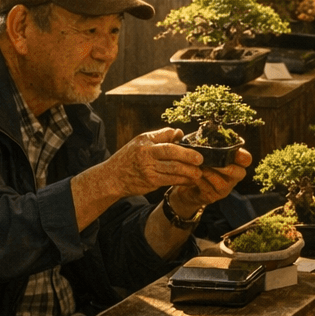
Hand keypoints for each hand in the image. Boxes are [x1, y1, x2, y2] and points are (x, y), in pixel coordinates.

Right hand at [98, 128, 213, 198]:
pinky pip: (170, 181)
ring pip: (174, 171)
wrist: (113, 177)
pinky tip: (190, 180)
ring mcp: (149, 171)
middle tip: (201, 161)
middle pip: (173, 157)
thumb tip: (180, 132)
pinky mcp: (151, 183)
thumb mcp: (142, 141)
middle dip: (190, 159)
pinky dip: (182, 181)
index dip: (184, 148)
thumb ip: (162, 136)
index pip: (168, 144)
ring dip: (189, 173)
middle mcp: (147, 157)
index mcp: (146, 144)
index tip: (197, 150)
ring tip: (199, 173)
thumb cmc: (129, 156)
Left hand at [167, 148, 250, 213]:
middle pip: (240, 173)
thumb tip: (209, 131)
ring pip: (222, 183)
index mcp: (236, 164)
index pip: (247, 159)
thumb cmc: (200, 164)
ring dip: (210, 173)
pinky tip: (192, 174)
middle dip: (226, 167)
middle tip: (212, 161)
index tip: (230, 149)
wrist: (187, 185)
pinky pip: (207, 189)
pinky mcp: (212, 197)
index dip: (242, 155)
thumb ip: (212, 145)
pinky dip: (199, 181)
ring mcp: (224, 189)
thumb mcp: (207, 153)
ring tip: (199, 166)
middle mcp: (234, 178)